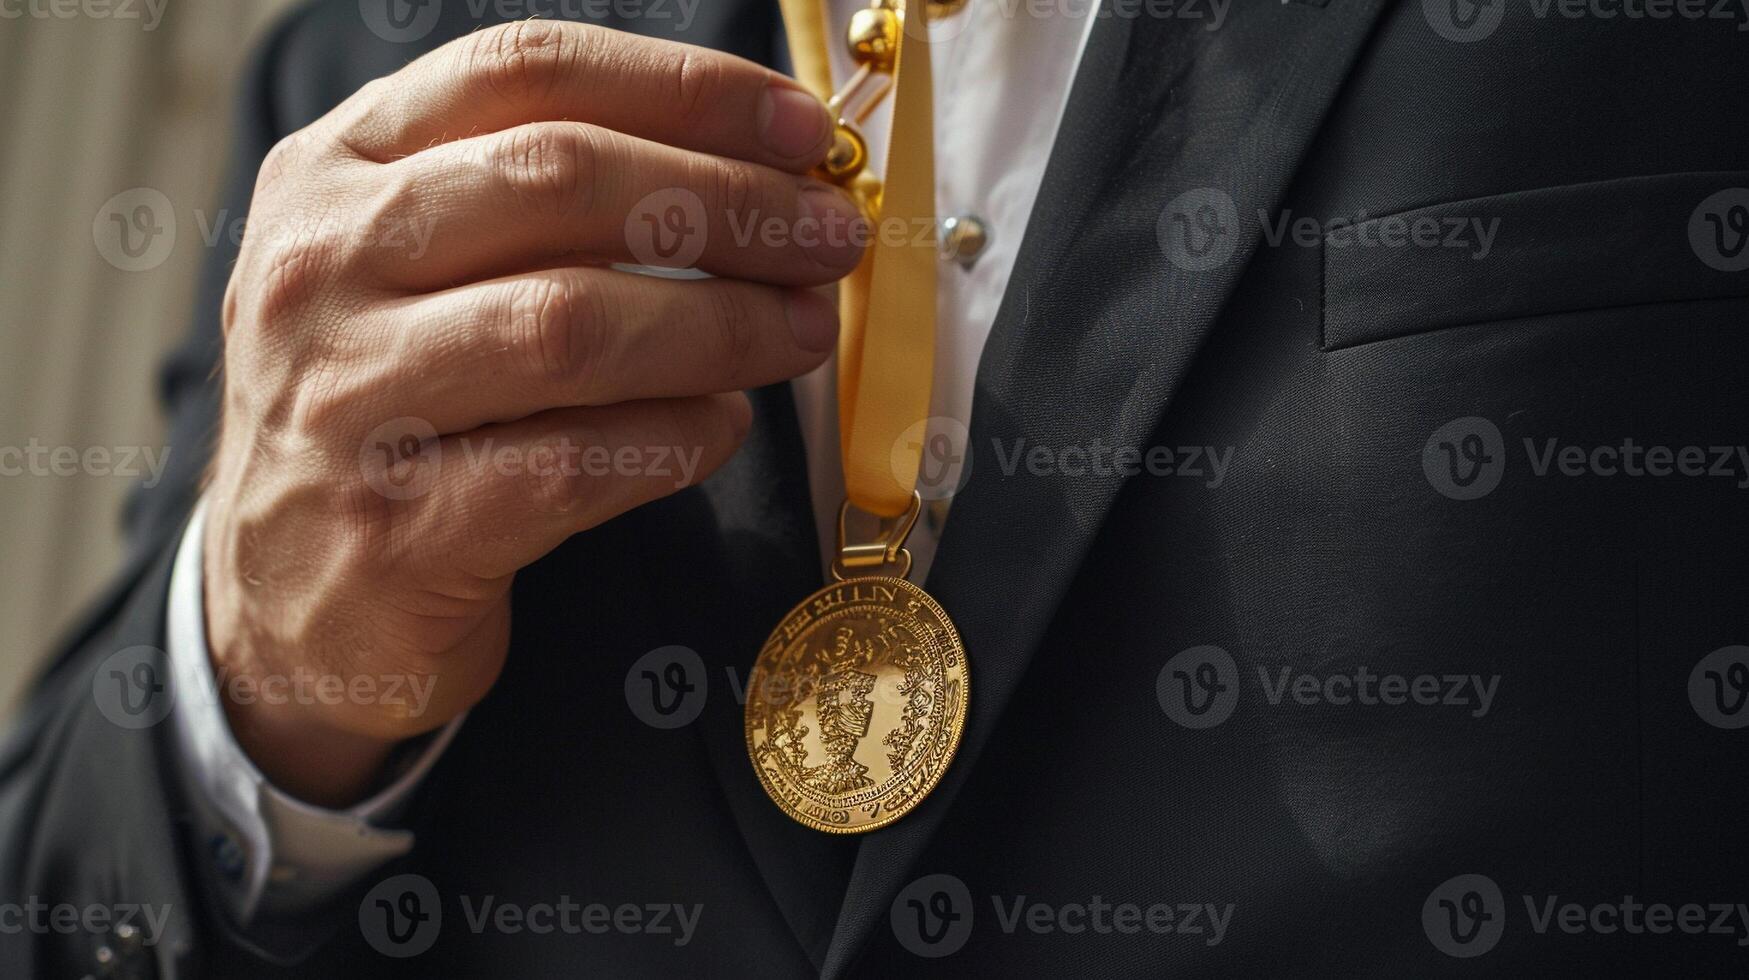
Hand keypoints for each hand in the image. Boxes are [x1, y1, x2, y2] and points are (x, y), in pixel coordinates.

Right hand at [202, 22, 863, 805]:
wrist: (285, 606)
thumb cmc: (389, 411)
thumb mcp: (414, 271)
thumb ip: (539, 206)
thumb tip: (758, 174)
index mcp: (335, 171)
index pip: (525, 72)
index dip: (685, 88)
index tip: (802, 128)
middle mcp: (320, 267)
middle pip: (560, 180)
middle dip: (730, 202)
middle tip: (830, 238)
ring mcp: (347, 401)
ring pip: (570, 323)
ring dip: (721, 323)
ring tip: (800, 333)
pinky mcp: (399, 530)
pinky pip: (574, 463)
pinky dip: (675, 438)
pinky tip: (723, 428)